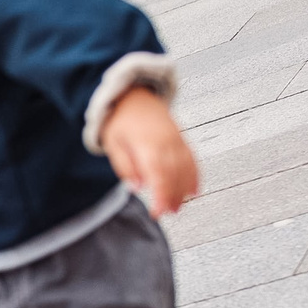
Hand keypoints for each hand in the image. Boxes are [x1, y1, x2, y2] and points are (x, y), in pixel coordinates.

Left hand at [99, 87, 199, 217]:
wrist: (134, 95)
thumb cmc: (121, 121)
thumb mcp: (113, 144)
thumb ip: (125, 167)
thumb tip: (137, 188)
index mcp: (148, 145)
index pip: (159, 175)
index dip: (161, 196)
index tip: (158, 212)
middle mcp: (166, 143)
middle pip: (175, 174)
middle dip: (173, 196)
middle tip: (169, 213)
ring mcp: (176, 140)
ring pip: (187, 168)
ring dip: (185, 189)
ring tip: (179, 207)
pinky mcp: (181, 139)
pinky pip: (192, 159)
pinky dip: (195, 175)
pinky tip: (194, 191)